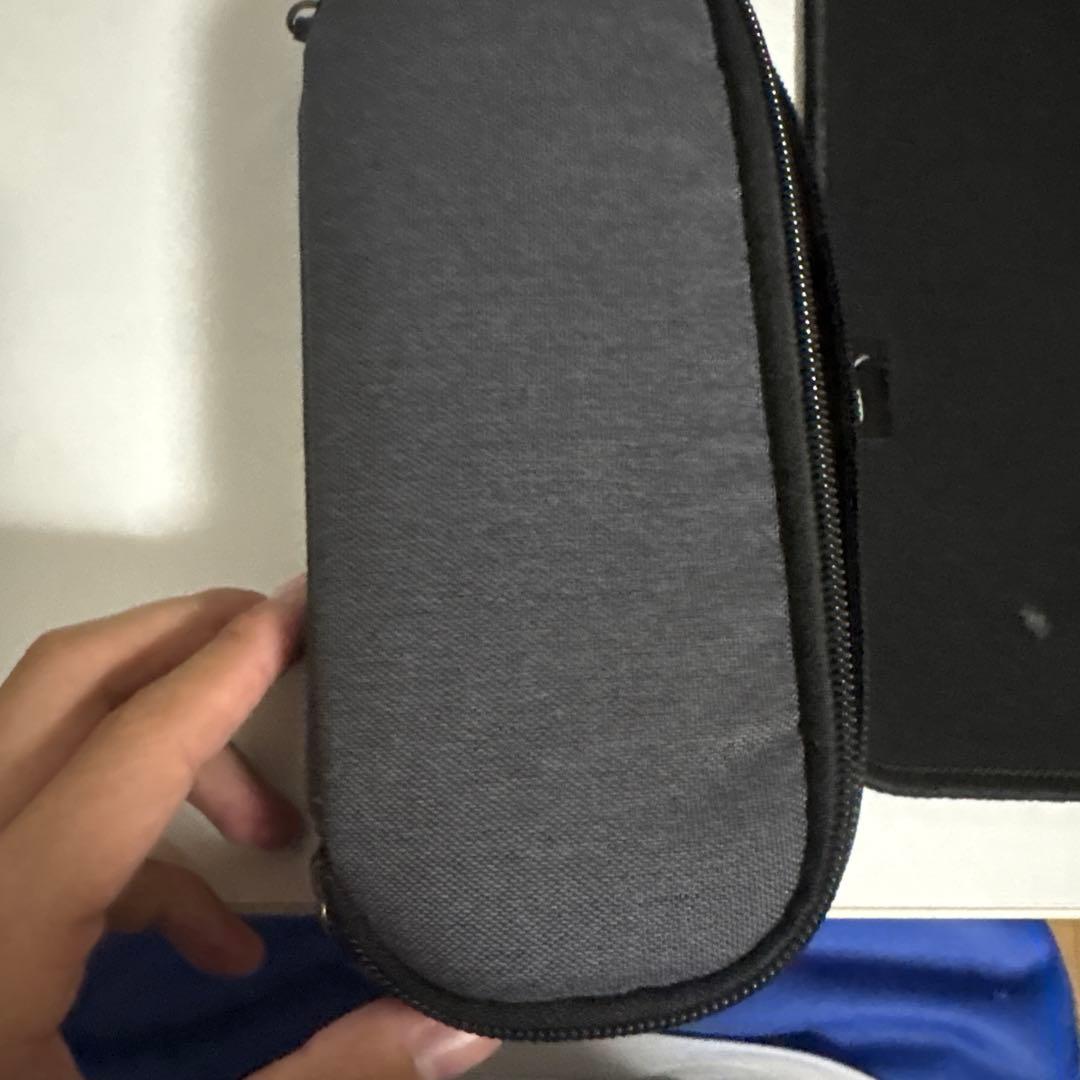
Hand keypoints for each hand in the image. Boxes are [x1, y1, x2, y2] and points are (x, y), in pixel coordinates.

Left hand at [0, 580, 499, 1078]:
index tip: (297, 614)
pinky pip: (48, 829)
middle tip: (280, 635)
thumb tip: (450, 1029)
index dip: (225, 671)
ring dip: (173, 757)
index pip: (129, 752)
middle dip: (183, 641)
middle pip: (65, 685)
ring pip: (52, 737)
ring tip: (273, 830)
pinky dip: (140, 851)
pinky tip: (210, 937)